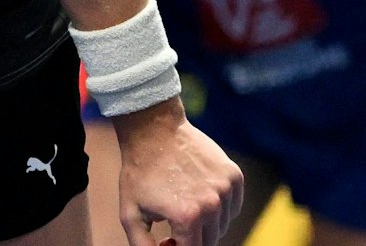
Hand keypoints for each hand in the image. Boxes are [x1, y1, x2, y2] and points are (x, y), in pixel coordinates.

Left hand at [112, 99, 243, 245]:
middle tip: (175, 224)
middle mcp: (212, 204)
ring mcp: (225, 188)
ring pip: (223, 225)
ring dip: (207, 224)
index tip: (169, 240)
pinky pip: (233, 207)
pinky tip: (202, 196)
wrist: (155, 131)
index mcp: (187, 217)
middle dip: (192, 239)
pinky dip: (221, 208)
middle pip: (210, 242)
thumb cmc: (140, 173)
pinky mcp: (234, 175)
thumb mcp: (131, 215)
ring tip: (186, 205)